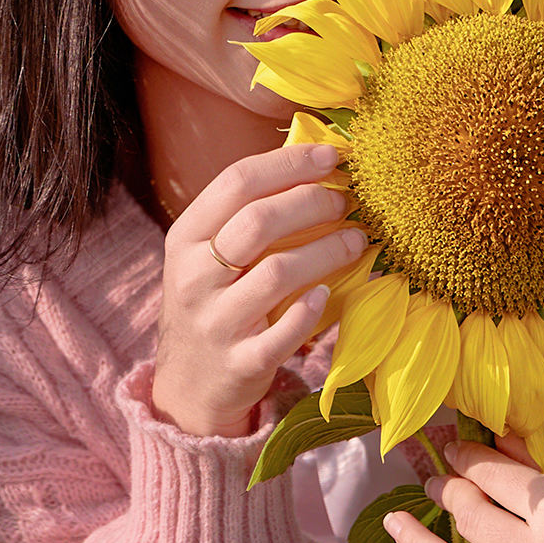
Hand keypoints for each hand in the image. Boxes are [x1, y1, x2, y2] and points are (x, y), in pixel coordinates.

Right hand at [151, 142, 365, 439]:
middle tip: (348, 201)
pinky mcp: (241, 363)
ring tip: (357, 241)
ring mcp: (216, 322)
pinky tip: (329, 293)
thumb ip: (246, 215)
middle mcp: (194, 276)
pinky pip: (282, 334)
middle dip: (312, 202)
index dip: (289, 163)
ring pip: (278, 273)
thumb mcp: (208, 255)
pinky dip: (310, 310)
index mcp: (186, 238)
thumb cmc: (212, 303)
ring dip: (327, 251)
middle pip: (258, 221)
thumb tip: (314, 162)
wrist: (187, 387)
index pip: (236, 182)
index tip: (332, 155)